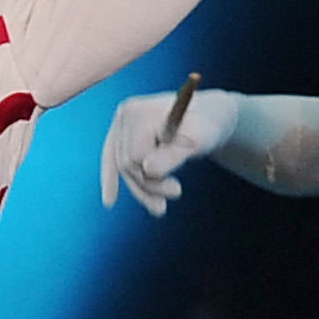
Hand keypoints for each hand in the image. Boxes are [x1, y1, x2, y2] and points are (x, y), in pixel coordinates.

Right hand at [99, 88, 239, 216]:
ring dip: (141, 189)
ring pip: (122, 167)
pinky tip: (109, 202)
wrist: (208, 117)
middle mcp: (126, 112)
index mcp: (142, 111)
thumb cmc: (207, 128)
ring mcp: (122, 121)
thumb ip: (172, 156)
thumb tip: (148, 169)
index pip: (136, 157)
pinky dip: (111, 179)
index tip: (178, 189)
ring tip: (161, 207)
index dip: (156, 178)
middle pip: (126, 163)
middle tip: (175, 194)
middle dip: (149, 185)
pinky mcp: (121, 131)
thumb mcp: (197, 144)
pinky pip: (111, 158)